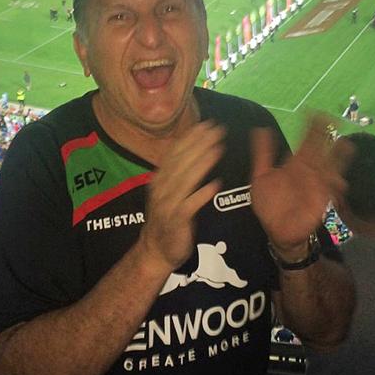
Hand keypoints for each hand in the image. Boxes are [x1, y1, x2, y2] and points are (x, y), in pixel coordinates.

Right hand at [139, 121, 224, 270]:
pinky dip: (202, 194)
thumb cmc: (168, 217)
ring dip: (202, 163)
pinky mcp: (176, 220)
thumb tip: (195, 149)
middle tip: (217, 130)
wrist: (157, 249)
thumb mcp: (169, 191)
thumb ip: (179, 172)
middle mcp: (161, 188)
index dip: (190, 137)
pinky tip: (215, 184)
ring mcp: (167, 204)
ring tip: (218, 149)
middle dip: (199, 144)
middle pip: (181, 162)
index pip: (175, 152)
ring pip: (185, 180)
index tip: (206, 124)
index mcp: (160, 179)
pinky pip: (190, 205)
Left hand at [250, 115, 350, 259]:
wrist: (276, 231)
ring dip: (337, 157)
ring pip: (329, 167)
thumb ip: (263, 154)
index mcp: (294, 164)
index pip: (304, 141)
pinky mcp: (320, 200)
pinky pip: (329, 190)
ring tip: (345, 144)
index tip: (312, 111)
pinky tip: (340, 178)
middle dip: (324, 135)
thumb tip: (261, 129)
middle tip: (332, 118)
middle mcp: (307, 171)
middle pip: (318, 149)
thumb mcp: (260, 177)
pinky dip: (335, 184)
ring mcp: (316, 185)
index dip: (308, 127)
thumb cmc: (270, 205)